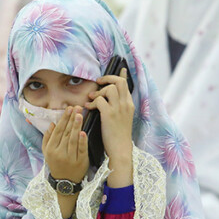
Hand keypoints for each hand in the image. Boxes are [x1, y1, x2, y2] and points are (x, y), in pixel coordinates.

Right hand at [43, 106, 88, 183]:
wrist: (65, 182)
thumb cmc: (56, 164)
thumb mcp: (47, 152)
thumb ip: (47, 138)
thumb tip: (52, 124)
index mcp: (51, 149)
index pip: (58, 131)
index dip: (64, 119)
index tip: (68, 109)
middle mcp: (59, 153)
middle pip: (66, 133)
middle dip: (71, 119)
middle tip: (76, 108)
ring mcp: (70, 158)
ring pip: (73, 140)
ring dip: (76, 126)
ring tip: (80, 114)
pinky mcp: (80, 162)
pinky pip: (81, 149)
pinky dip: (82, 141)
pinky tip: (83, 132)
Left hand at [86, 68, 133, 186]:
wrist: (120, 150)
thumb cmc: (119, 136)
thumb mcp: (123, 119)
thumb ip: (119, 107)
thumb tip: (110, 99)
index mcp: (129, 105)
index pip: (126, 84)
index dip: (121, 75)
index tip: (120, 69)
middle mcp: (125, 104)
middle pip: (119, 81)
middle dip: (107, 78)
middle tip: (99, 82)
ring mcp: (118, 109)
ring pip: (109, 88)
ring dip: (98, 91)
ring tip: (92, 98)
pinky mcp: (109, 115)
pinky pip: (99, 100)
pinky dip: (92, 102)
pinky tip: (89, 107)